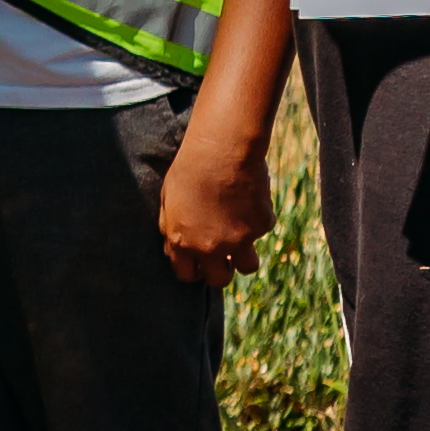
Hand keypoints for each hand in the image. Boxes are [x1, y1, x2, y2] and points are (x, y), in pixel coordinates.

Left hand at [159, 118, 276, 286]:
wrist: (221, 150)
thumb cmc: (189, 168)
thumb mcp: (167, 199)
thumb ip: (170, 227)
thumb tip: (172, 245)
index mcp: (182, 243)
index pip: (186, 276)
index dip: (193, 270)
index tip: (200, 263)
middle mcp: (211, 248)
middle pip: (219, 280)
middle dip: (221, 272)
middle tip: (224, 258)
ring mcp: (239, 240)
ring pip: (248, 267)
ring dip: (244, 257)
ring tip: (241, 237)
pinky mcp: (261, 226)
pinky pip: (262, 230)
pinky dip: (257, 219)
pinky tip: (249, 197)